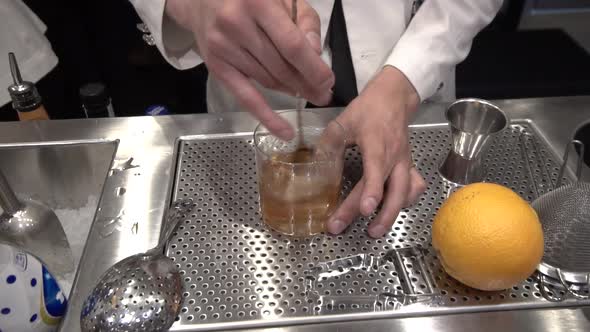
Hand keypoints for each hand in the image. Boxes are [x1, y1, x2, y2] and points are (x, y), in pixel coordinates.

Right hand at [165, 0, 334, 139]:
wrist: (202, 0)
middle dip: (307, 84)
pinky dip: (267, 117)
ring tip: (308, 95)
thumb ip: (304, 24)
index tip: (328, 82)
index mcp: (258, 3)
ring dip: (291, 91)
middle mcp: (237, 24)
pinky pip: (246, 97)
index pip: (292, 45)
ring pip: (268, 80)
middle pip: (280, 66)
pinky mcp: (217, 66)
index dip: (313, 68)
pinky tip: (285, 131)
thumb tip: (316, 57)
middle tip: (323, 95)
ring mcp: (224, 47)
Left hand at [327, 66, 426, 237]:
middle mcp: (395, 157)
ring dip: (392, 214)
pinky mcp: (409, 165)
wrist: (394, 97)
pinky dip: (407, 201)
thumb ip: (329, 144)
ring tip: (375, 231)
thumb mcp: (343, 121)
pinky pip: (414, 187)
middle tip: (357, 232)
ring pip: (405, 193)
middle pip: (391, 191)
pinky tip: (395, 209)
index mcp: (377, 145)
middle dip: (376, 215)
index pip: (376, 172)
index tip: (365, 210)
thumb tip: (315, 166)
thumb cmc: (368, 109)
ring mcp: (404, 163)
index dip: (372, 192)